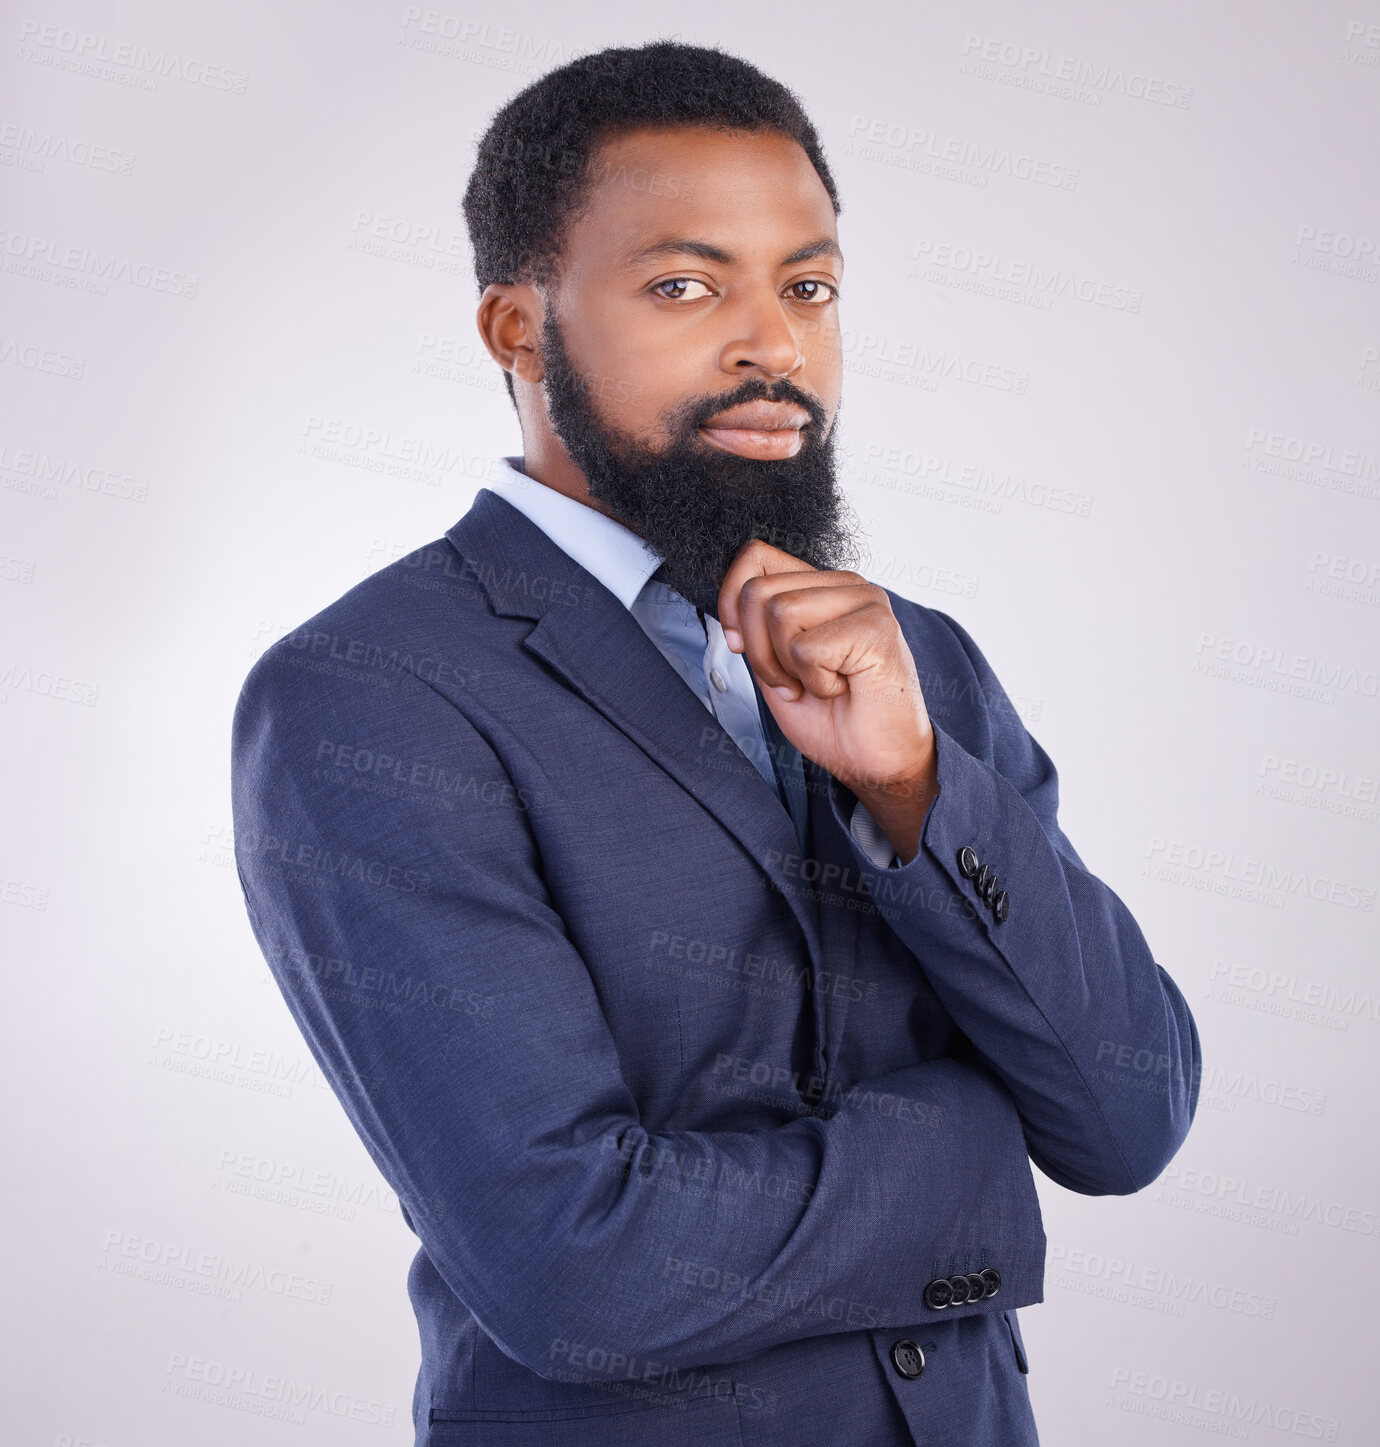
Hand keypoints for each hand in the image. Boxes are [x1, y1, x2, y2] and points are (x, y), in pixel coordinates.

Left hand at [717, 540, 938, 862]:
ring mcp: (866, 600)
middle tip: (793, 681)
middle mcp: (846, 585)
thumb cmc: (834, 718)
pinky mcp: (877, 627)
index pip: (754, 557)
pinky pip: (806, 647)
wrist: (878, 761)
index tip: (738, 644)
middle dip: (758, 650)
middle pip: (757, 590)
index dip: (730, 600)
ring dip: (786, 666)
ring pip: (779, 612)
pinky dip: (815, 681)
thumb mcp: (775, 666)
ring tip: (820, 683)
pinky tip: (843, 687)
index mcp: (821, 586)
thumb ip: (755, 629)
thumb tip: (730, 606)